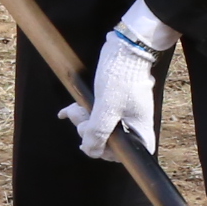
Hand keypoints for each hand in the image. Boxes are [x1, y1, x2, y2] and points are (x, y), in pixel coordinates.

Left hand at [59, 1, 174, 161]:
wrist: (124, 49)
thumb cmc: (121, 78)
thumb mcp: (106, 108)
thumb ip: (98, 132)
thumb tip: (90, 151)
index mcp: (139, 131)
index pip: (124, 156)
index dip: (106, 152)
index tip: (94, 141)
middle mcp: (133, 126)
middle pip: (108, 142)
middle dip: (89, 132)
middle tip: (80, 120)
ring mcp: (123, 115)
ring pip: (98, 127)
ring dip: (82, 120)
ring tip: (73, 110)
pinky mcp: (112, 104)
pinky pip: (96, 115)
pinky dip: (82, 113)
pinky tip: (67, 111)